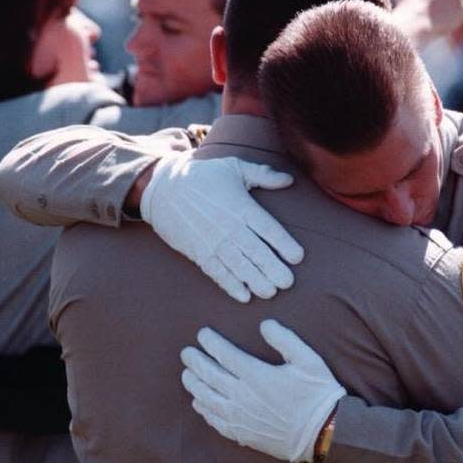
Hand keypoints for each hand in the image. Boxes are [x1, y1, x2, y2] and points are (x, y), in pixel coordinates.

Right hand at [139, 152, 303, 302]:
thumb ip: (263, 174)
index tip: (298, 257)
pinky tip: (244, 296)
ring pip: (238, 266)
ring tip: (270, 292)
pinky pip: (217, 272)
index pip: (268, 228)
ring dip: (255, 281)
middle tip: (287, 283)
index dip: (284, 244)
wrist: (164, 187)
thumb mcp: (234, 167)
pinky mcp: (198, 252)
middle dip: (273, 269)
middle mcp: (229, 226)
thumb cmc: (203, 175)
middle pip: (256, 252)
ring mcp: (213, 241)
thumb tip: (289, 180)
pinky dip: (230, 285)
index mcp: (241, 206)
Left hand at [180, 319, 343, 462]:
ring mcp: (240, 417)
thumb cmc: (317, 393)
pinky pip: (215, 420)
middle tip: (186, 353)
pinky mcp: (242, 433)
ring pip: (206, 398)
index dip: (210, 342)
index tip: (203, 333)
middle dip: (194, 361)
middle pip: (209, 375)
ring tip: (187, 374)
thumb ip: (285, 339)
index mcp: (257, 375)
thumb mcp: (308, 360)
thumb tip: (265, 324)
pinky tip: (199, 403)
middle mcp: (243, 396)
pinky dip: (203, 409)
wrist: (324, 433)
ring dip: (194, 384)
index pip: (224, 354)